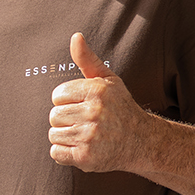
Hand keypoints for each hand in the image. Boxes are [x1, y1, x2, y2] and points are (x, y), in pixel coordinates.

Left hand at [48, 32, 148, 171]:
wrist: (141, 141)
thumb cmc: (119, 107)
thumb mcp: (107, 80)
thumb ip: (87, 59)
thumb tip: (75, 36)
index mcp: (96, 91)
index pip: (57, 96)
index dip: (67, 102)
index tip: (84, 106)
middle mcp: (94, 113)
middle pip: (53, 116)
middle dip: (66, 120)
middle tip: (86, 122)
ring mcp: (90, 137)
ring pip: (54, 134)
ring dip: (65, 136)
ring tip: (85, 135)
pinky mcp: (86, 157)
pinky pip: (56, 153)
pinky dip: (65, 153)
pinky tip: (82, 148)